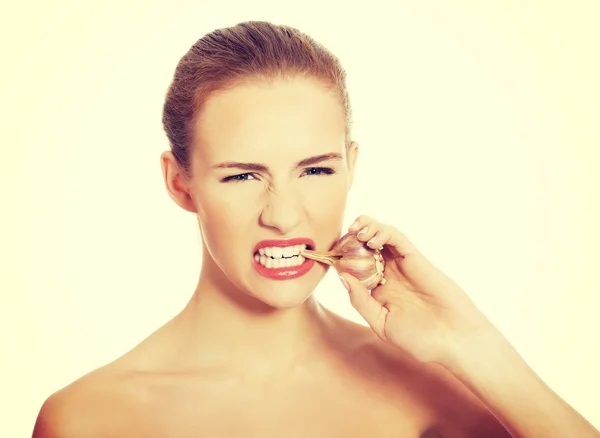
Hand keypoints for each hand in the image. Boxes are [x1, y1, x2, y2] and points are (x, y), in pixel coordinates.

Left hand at [340, 215, 494, 363]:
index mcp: (379, 290)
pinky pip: (399, 239)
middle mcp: (390, 274)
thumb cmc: (421, 339)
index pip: (357, 265)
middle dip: (354, 235)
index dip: (344, 256)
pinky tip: (373, 240)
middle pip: (368, 246)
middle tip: (345, 234)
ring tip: (358, 232)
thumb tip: (342, 277)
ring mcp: (404, 266)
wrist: (454, 341)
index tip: (330, 253)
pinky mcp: (417, 259)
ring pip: (383, 236)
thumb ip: (360, 301)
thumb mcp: (381, 323)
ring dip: (368, 227)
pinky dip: (384, 233)